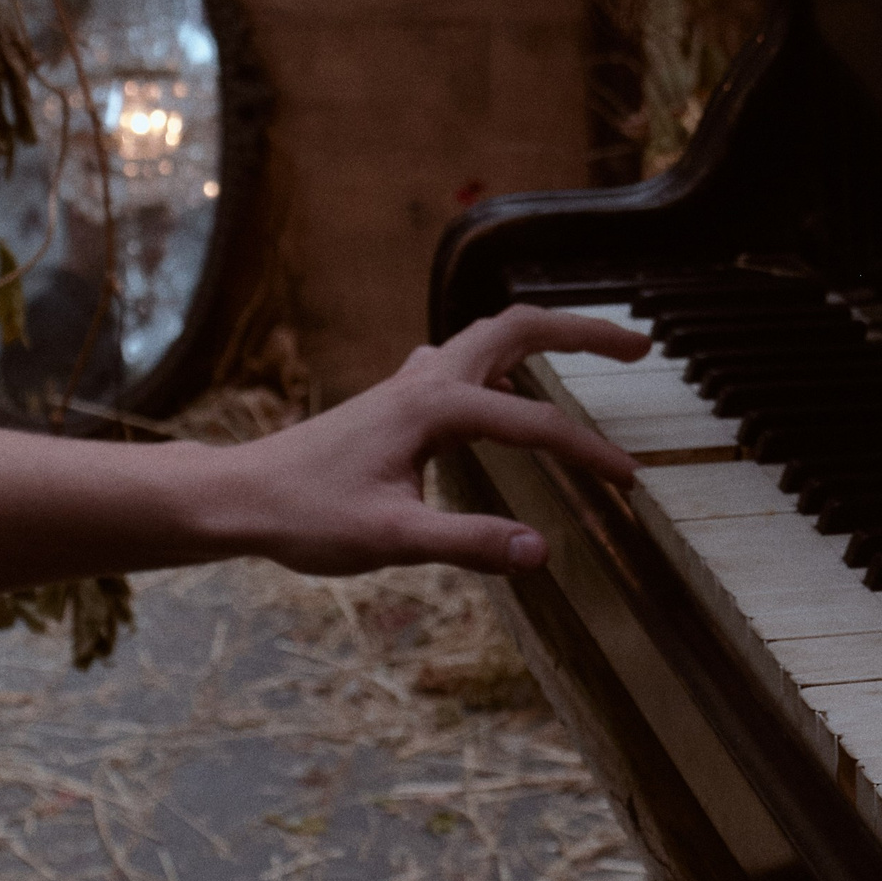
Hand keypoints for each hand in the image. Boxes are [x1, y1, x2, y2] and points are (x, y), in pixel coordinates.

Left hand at [212, 307, 649, 578]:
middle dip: (585, 332)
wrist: (240, 497)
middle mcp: (430, 380)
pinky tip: (512, 388)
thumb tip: (541, 552)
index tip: (632, 483)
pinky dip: (509, 357)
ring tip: (598, 350)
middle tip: (641, 347)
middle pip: (521, 328)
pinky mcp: (402, 397)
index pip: (535, 424)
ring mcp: (414, 382)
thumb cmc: (306, 516)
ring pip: (494, 334)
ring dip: (549, 334)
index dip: (589, 454)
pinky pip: (470, 357)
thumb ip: (469, 545)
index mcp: (436, 407)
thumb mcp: (390, 541)